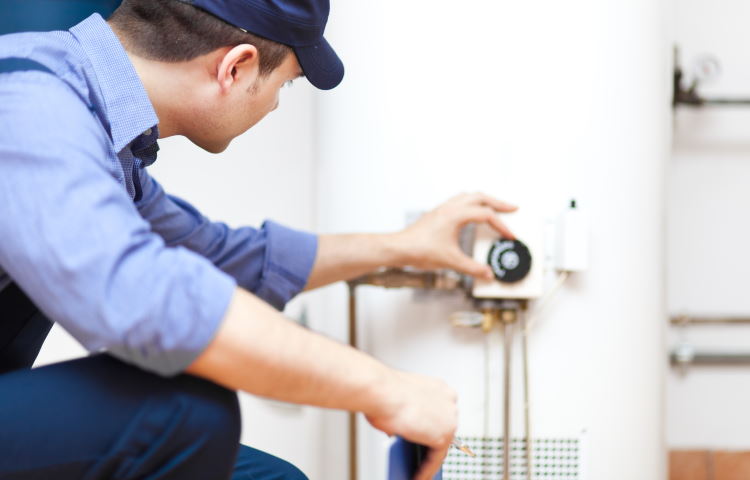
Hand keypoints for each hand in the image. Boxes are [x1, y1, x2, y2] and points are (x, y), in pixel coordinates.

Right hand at [365, 371, 457, 479]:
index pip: (439, 412)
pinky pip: (436, 459)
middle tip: (421, 456)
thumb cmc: (383, 391)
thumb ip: (407, 415)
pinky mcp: (444, 436)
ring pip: (440, 446)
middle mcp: (449, 401)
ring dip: (428, 459)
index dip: (431, 426)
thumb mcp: (398, 401)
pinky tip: (417, 477)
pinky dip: (426, 470)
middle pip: (442, 428)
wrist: (380, 392)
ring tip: (418, 471)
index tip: (426, 436)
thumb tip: (402, 430)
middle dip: (431, 443)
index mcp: (439, 388)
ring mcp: (449, 418)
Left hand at [394, 192, 517, 279]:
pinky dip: (471, 203)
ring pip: (468, 196)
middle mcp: (449, 207)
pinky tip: (472, 213)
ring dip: (484, 200)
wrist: (399, 248)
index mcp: (455, 215)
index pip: (486, 215)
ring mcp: (442, 208)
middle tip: (512, 208)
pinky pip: (459, 201)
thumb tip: (487, 274)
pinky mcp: (437, 214)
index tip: (510, 236)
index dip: (501, 226)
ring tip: (495, 207)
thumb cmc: (419, 250)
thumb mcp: (451, 261)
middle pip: (480, 197)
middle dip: (498, 203)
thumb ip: (472, 268)